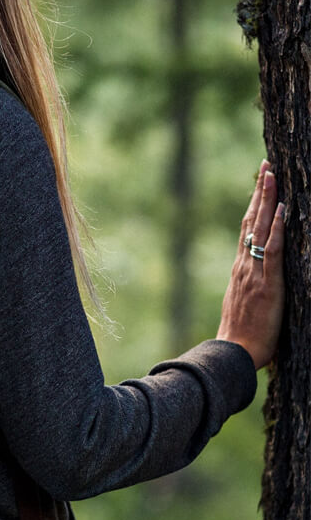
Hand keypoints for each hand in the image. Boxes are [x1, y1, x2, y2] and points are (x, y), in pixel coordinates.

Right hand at [216, 160, 284, 369]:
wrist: (234, 352)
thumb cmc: (241, 336)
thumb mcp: (245, 305)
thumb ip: (250, 288)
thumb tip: (256, 280)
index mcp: (240, 270)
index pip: (247, 230)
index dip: (255, 206)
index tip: (260, 184)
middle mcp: (244, 265)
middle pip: (252, 221)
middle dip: (261, 193)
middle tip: (267, 166)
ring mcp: (254, 273)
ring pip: (261, 229)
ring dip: (268, 201)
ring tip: (273, 176)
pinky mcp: (267, 283)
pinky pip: (273, 250)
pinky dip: (278, 228)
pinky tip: (283, 210)